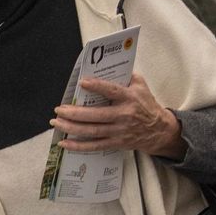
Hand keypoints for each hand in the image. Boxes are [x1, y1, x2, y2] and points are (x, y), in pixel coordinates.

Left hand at [51, 74, 185, 158]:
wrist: (159, 130)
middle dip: (74, 113)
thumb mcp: (141, 86)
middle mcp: (124, 115)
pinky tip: (64, 143)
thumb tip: (104, 68)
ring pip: (92, 132)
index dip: (97, 86)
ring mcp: (119, 131)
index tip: (82, 82)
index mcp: (130, 98)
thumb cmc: (146, 104)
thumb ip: (126, 76)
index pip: (112, 91)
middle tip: (59, 109)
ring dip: (71, 128)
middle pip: (96, 116)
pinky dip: (78, 146)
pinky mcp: (115, 143)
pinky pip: (94, 146)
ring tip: (56, 122)